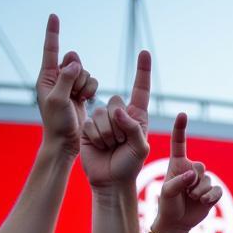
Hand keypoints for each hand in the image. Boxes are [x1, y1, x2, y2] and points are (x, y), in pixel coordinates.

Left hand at [36, 14, 97, 153]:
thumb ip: (66, 78)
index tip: (55, 16)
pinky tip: (88, 99)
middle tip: (77, 92)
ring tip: (82, 99)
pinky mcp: (79, 95)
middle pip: (74, 62)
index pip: (50, 49)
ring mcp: (69, 87)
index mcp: (47, 77)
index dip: (53, 33)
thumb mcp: (59, 99)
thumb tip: (74, 61)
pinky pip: (90, 82)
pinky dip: (92, 88)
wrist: (64, 142)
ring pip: (84, 73)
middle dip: (79, 74)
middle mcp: (57, 79)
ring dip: (87, 84)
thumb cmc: (57, 123)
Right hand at [80, 52, 150, 189]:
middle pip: (115, 102)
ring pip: (101, 114)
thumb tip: (116, 110)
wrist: (110, 181)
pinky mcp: (88, 126)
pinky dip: (97, 137)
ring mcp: (103, 120)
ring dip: (107, 134)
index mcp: (137, 117)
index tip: (144, 52)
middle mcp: (120, 115)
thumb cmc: (129, 166)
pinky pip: (90, 123)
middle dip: (118, 126)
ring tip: (111, 147)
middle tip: (121, 143)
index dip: (142, 71)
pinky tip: (100, 146)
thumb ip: (132, 127)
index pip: (140, 90)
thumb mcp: (140, 148)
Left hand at [151, 113, 223, 232]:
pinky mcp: (212, 192)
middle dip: (194, 181)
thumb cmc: (168, 205)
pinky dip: (212, 197)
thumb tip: (194, 175)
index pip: (179, 143)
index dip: (181, 128)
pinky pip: (218, 190)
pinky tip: (204, 202)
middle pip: (200, 167)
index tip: (182, 114)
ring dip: (200, 192)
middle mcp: (191, 170)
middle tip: (186, 192)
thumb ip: (179, 181)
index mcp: (177, 164)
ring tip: (192, 199)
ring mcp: (202, 181)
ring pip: (208, 180)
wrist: (177, 222)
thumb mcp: (167, 192)